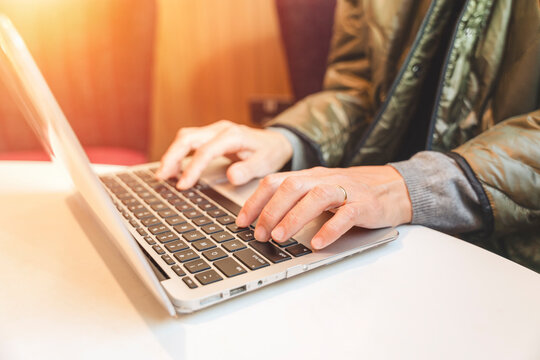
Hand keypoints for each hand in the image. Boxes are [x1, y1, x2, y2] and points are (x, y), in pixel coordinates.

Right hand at [156, 120, 292, 188]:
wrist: (276, 142)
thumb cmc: (270, 153)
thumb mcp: (265, 164)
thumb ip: (248, 170)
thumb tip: (231, 176)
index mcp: (233, 135)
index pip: (206, 150)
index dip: (192, 168)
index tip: (183, 185)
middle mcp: (220, 129)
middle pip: (188, 138)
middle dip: (172, 157)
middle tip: (162, 177)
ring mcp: (214, 130)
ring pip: (185, 137)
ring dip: (171, 154)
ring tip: (162, 175)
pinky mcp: (210, 136)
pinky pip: (189, 141)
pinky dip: (178, 154)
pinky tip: (172, 168)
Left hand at [236, 166, 411, 248]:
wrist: (394, 188)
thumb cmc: (351, 193)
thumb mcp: (320, 191)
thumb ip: (297, 201)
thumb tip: (263, 222)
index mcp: (310, 176)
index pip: (275, 181)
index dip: (255, 201)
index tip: (241, 222)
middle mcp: (325, 179)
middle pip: (292, 187)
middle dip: (270, 211)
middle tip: (259, 234)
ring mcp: (346, 190)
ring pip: (317, 197)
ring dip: (294, 217)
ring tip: (280, 238)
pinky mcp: (365, 205)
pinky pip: (346, 215)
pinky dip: (330, 229)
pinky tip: (318, 243)